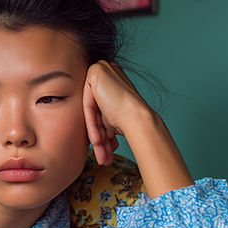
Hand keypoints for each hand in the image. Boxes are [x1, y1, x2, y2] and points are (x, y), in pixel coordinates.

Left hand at [82, 61, 192, 197]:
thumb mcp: (108, 119)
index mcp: (111, 80)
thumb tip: (92, 134)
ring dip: (98, 137)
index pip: (99, 109)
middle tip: (104, 157)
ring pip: (92, 111)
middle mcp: (106, 72)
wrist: (139, 119)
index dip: (102, 131)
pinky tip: (97, 141)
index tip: (107, 150)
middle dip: (100, 137)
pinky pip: (88, 105)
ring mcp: (101, 70)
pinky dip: (92, 124)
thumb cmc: (129, 121)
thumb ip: (99, 117)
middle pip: (95, 110)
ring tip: (103, 156)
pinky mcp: (95, 73)